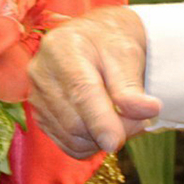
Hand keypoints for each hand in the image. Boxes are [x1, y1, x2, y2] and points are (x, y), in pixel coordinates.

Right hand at [28, 6, 162, 157]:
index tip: (116, 142)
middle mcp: (41, 72)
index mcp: (61, 48)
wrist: (95, 38)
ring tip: (123, 120)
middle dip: (111, 130)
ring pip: (72, 138)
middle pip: (74, 121)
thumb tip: (147, 110)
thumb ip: (132, 85)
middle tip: (139, 123)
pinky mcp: (40, 116)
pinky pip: (68, 145)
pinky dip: (91, 144)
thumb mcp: (128, 53)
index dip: (99, 120)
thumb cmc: (112, 42)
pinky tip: (104, 126)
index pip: (80, 91)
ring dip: (103, 139)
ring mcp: (37, 96)